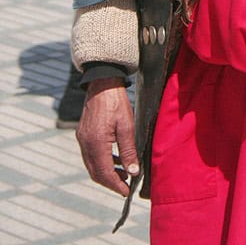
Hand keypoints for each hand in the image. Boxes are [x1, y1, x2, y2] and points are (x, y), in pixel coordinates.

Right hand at [76, 77, 138, 196]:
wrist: (102, 82)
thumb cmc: (116, 102)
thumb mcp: (126, 126)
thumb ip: (128, 150)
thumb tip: (133, 172)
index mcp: (96, 143)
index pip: (104, 173)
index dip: (115, 185)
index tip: (126, 193)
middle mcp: (85, 143)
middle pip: (95, 172)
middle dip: (110, 182)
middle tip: (125, 186)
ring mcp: (82, 138)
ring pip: (92, 164)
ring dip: (107, 172)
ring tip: (124, 172)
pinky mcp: (83, 133)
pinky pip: (91, 154)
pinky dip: (102, 161)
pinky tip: (115, 159)